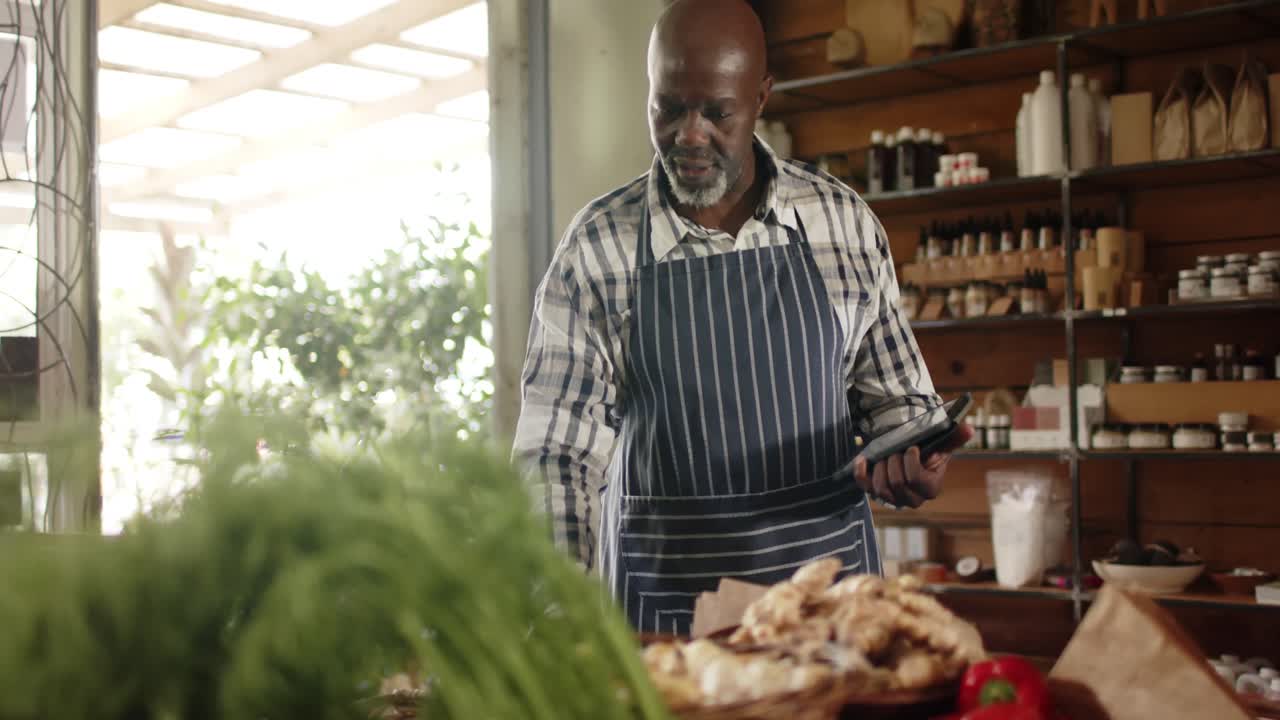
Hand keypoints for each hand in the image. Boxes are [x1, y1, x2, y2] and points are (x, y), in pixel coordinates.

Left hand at [853, 423, 973, 507]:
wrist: (910, 453)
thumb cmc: (928, 450)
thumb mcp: (941, 443)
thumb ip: (954, 437)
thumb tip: (969, 429)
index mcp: (931, 488)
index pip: (916, 479)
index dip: (910, 461)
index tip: (912, 448)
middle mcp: (912, 499)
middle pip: (897, 483)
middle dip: (894, 462)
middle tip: (897, 450)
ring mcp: (893, 498)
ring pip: (880, 488)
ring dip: (880, 466)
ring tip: (886, 455)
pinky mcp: (876, 492)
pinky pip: (865, 486)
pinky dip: (861, 472)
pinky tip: (862, 459)